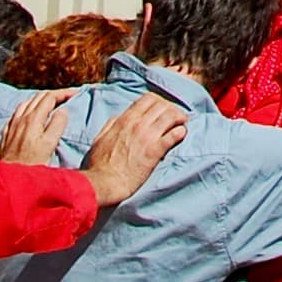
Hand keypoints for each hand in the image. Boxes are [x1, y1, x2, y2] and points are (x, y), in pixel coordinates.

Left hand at [0, 88, 73, 164]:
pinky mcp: (7, 133)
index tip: (75, 93)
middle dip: (54, 94)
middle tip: (67, 97)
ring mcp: (12, 125)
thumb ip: (57, 125)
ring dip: (41, 99)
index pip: (50, 97)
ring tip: (51, 103)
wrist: (10, 179)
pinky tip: (30, 115)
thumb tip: (63, 111)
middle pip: (38, 97)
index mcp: (33, 119)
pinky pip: (17, 113)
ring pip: (26, 103)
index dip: (64, 93)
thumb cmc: (32, 164)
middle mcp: (21, 119)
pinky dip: (28, 108)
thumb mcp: (50, 145)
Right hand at [82, 91, 190, 205]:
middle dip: (172, 108)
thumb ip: (110, 125)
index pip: (148, 99)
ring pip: (171, 116)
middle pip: (162, 105)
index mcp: (125, 119)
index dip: (159, 102)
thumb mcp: (100, 139)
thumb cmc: (99, 165)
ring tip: (182, 124)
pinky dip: (180, 132)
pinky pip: (174, 134)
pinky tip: (181, 135)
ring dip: (179, 118)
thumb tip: (118, 118)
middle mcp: (137, 124)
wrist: (104, 182)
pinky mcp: (155, 151)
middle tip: (176, 117)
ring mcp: (147, 136)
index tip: (162, 109)